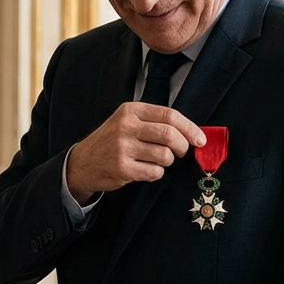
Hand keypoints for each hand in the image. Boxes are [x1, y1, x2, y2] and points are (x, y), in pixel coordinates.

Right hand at [65, 103, 205, 203]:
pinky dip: (156, 173)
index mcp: (130, 110)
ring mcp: (122, 147)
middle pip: (170, 135)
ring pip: (165, 155)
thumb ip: (155, 122)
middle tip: (181, 152)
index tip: (200, 139)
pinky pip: (155, 172)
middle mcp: (125, 126)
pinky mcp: (122, 168)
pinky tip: (145, 169)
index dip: (190, 128)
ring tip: (156, 160)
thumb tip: (193, 133)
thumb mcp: (127, 122)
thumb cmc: (112, 141)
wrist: (83, 162)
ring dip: (167, 162)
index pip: (169, 115)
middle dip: (182, 146)